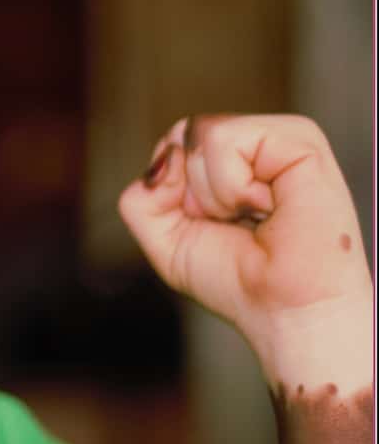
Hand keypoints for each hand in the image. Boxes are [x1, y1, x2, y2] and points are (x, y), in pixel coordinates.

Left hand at [119, 114, 371, 389]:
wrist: (283, 310)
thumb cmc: (237, 280)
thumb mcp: (165, 238)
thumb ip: (141, 196)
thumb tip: (168, 152)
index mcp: (230, 162)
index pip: (173, 142)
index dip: (172, 188)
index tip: (211, 224)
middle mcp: (256, 145)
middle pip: (182, 133)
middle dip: (191, 192)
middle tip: (235, 223)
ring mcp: (280, 138)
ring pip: (201, 133)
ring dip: (215, 192)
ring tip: (257, 216)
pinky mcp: (301, 139)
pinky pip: (227, 138)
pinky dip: (234, 184)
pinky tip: (270, 206)